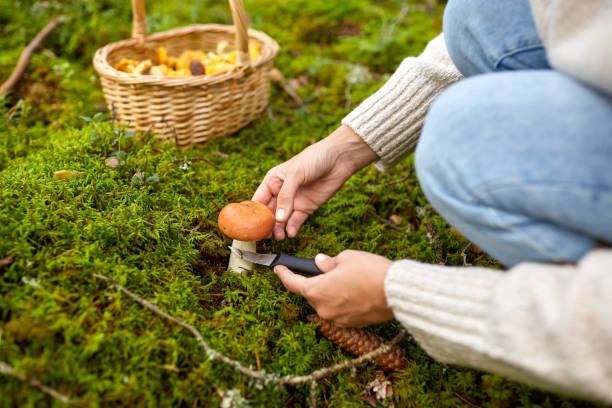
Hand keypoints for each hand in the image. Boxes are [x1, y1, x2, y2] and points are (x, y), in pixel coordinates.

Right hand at [252, 125, 377, 239]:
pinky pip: (297, 221)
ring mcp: (294, 201)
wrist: (339, 159)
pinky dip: (293, 228)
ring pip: (282, 219)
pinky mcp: (307, 207)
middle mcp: (281, 192)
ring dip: (279, 229)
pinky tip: (291, 233)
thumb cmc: (314, 158)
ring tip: (279, 236)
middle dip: (266, 225)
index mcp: (273, 181)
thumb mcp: (296, 174)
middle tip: (265, 236)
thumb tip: (279, 218)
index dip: (253, 213)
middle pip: (269, 213)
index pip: (258, 200)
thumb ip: (286, 196)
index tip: (251, 226)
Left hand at [274, 250, 393, 326]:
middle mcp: (323, 309)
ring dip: (332, 292)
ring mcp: (337, 320)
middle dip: (317, 281)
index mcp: (317, 291)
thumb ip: (328, 262)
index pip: (293, 284)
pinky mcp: (352, 325)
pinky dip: (343, 301)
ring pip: (327, 303)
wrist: (396, 293)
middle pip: (312, 294)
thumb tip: (321, 262)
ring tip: (350, 279)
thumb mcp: (346, 258)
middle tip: (331, 269)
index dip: (284, 274)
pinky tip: (357, 291)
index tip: (278, 268)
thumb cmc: (370, 272)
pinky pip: (340, 311)